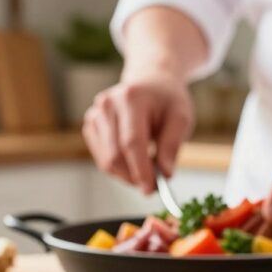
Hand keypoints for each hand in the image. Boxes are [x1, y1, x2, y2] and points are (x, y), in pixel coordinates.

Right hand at [82, 73, 193, 193]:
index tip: (151, 189)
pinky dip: (119, 168)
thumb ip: (172, 145)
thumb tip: (165, 174)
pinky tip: (134, 162)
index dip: (140, 169)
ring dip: (127, 174)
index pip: (132, 142)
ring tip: (147, 171)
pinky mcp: (91, 124)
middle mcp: (108, 104)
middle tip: (152, 186)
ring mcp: (95, 114)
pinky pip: (102, 158)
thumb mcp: (181, 117)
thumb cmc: (167, 100)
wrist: (151, 82)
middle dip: (134, 176)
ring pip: (106, 160)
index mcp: (131, 98)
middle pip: (115, 153)